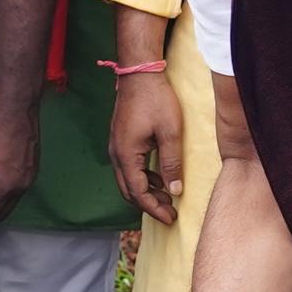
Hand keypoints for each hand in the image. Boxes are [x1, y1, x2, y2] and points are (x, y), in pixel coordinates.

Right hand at [108, 67, 183, 223]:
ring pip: (127, 180)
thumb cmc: (156, 99)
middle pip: (128, 191)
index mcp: (126, 155)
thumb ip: (171, 163)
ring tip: (167, 197)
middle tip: (170, 213)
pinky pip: (128, 167)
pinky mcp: (121, 140)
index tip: (171, 218)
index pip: (138, 193)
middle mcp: (116, 154)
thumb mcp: (170, 132)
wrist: (139, 73)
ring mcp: (116, 147)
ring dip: (146, 192)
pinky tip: (159, 178)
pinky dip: (143, 178)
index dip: (154, 208)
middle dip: (149, 205)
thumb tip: (175, 190)